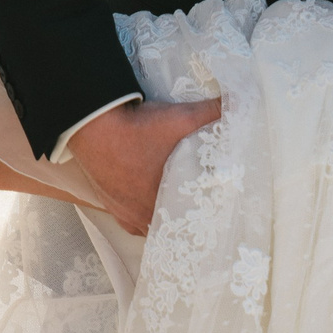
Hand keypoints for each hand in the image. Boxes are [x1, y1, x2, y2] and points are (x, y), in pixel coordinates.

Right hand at [68, 96, 223, 235]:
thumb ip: (212, 113)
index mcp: (169, 200)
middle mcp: (147, 215)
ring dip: (163, 220)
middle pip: (174, 227)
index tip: (217, 212)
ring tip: (177, 212)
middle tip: (199, 212)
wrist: (93, 125)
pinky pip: (131, 223)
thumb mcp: (181, 118)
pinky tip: (148, 211)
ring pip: (152, 227)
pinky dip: (141, 218)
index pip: (195, 220)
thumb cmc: (138, 127)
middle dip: (186, 219)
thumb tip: (239, 104)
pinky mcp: (111, 206)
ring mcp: (127, 213)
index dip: (206, 216)